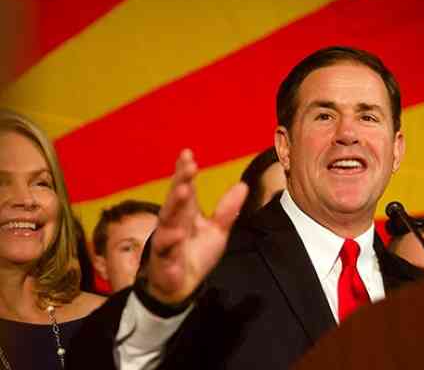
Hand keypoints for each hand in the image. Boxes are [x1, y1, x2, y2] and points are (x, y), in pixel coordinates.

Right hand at [146, 149, 246, 304]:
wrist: (182, 286)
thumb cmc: (196, 253)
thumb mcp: (217, 231)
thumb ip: (227, 210)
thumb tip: (243, 185)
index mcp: (186, 213)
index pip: (184, 188)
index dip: (184, 171)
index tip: (187, 153)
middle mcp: (173, 223)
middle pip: (175, 200)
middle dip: (181, 182)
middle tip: (188, 167)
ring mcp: (166, 242)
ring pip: (167, 222)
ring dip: (174, 206)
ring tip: (184, 190)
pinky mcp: (165, 261)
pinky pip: (166, 252)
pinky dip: (169, 245)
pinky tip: (175, 236)